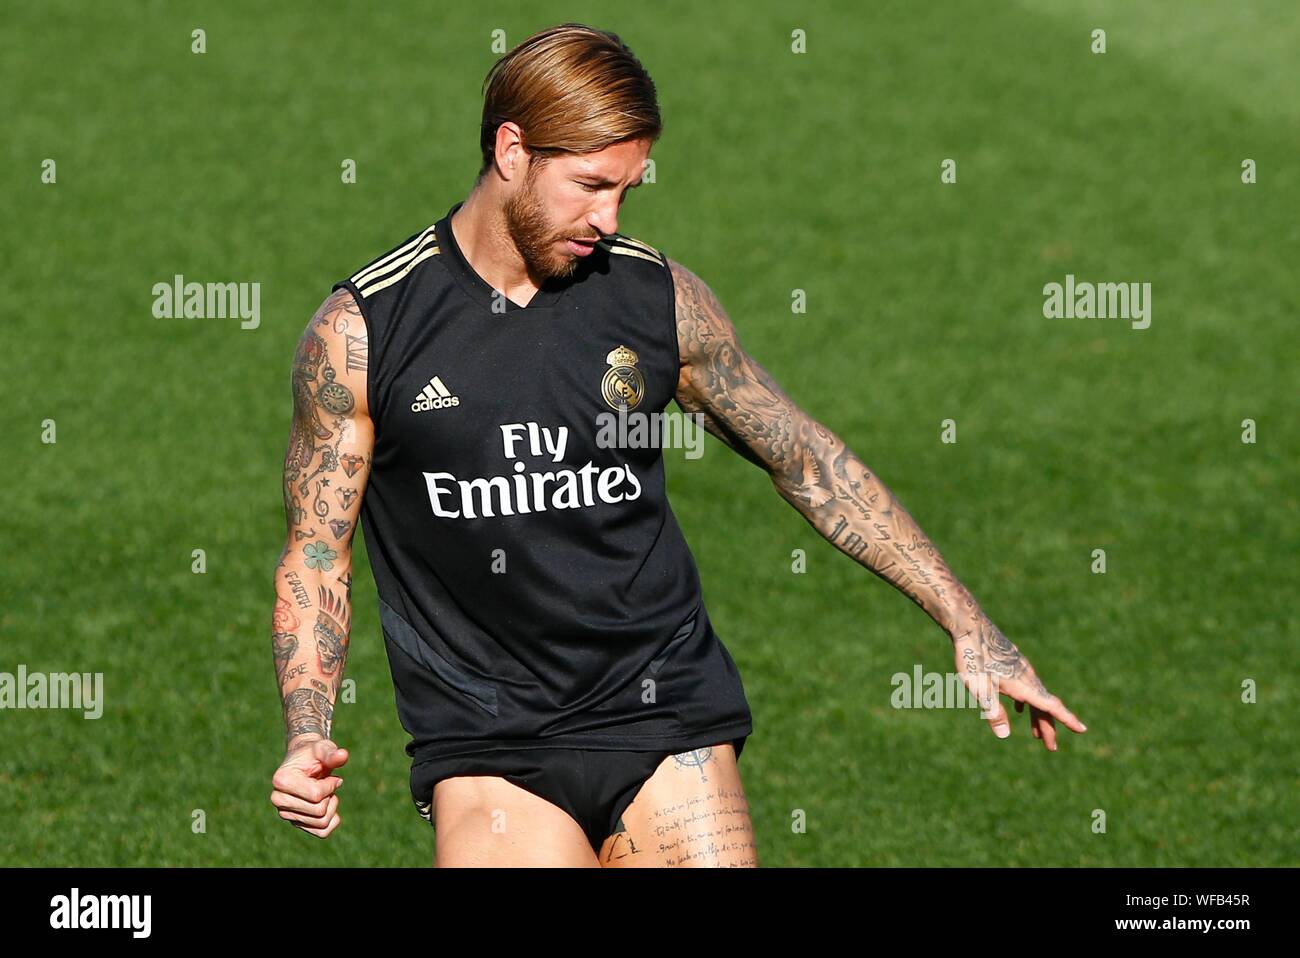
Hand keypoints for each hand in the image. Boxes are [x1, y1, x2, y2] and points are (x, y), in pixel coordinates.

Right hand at [270, 735, 348, 836]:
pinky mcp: (295, 822)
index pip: (316, 795)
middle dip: (330, 796)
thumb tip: (343, 755)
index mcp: (281, 780)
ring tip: (325, 792)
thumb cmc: (313, 754)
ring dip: (331, 806)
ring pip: (322, 822)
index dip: (331, 785)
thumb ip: (331, 753)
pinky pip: (322, 832)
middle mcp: (278, 799)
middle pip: (319, 811)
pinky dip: (332, 820)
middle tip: (327, 783)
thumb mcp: (322, 748)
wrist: (304, 761)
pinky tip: (329, 805)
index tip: (331, 775)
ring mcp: (285, 813)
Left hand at [952, 614, 1086, 750]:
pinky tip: (1020, 710)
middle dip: (1048, 727)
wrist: (969, 625)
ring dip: (1037, 716)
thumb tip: (1005, 736)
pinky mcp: (1012, 664)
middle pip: (1043, 705)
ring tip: (1035, 735)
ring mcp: (1020, 669)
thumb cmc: (972, 657)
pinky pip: (1025, 688)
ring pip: (1034, 696)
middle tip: (1051, 748)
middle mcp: (1027, 677)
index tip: (1082, 729)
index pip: (1050, 706)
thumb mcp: (979, 688)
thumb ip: (992, 711)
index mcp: (1023, 685)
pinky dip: (1027, 703)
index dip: (1066, 719)